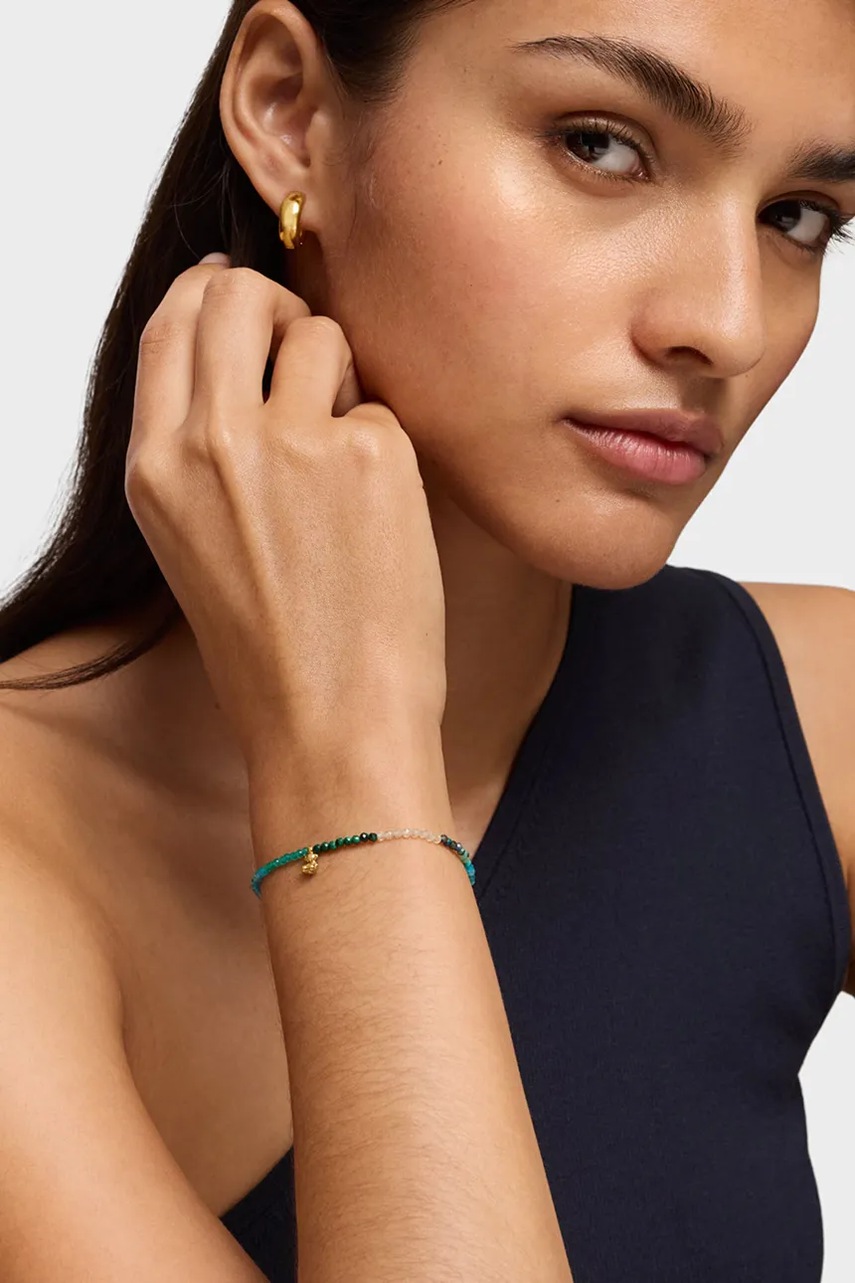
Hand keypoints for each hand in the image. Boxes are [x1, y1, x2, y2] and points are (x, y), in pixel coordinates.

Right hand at [125, 257, 447, 770]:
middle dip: (276, 308)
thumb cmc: (270, 650)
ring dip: (339, 375)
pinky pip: (379, 405)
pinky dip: (383, 445)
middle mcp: (213, 443)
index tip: (237, 288)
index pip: (171, 324)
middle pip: (238, 296)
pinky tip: (379, 514)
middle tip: (304, 351)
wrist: (332, 723)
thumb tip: (235, 356)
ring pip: (319, 333)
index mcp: (156, 468)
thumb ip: (198, 446)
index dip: (210, 292)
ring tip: (346, 458)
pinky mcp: (373, 454)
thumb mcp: (191, 541)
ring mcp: (293, 443)